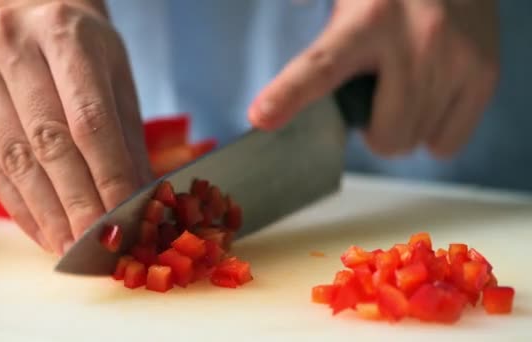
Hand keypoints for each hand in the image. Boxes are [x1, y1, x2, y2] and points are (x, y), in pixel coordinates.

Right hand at [0, 1, 151, 254]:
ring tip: (70, 247)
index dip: (107, 176)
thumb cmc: (87, 51)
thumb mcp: (118, 82)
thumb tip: (140, 203)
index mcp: (66, 35)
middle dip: (76, 202)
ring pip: (15, 157)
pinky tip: (42, 230)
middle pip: (48, 142)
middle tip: (97, 244)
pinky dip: (18, 205)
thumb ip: (128, 140)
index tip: (123, 219)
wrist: (34, 14)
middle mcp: (14, 47)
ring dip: (46, 212)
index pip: (89, 119)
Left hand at [249, 0, 498, 157]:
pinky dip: (432, 132)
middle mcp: (416, 39)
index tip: (262, 116)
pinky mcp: (483, 74)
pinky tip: (428, 101)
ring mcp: (456, 60)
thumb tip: (275, 88)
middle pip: (386, 135)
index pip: (321, 65)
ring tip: (402, 92)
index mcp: (366, 17)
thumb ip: (322, 43)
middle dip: (373, 132)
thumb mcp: (347, 2)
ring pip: (415, 142)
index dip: (289, 94)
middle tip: (371, 104)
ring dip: (401, 129)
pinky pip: (447, 142)